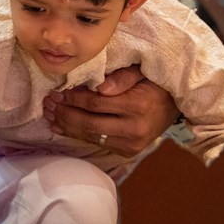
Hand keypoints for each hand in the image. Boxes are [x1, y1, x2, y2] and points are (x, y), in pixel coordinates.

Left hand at [43, 65, 177, 156]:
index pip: (96, 104)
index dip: (73, 99)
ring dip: (66, 126)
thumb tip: (99, 87)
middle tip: (48, 103)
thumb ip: (123, 77)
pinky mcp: (127, 152)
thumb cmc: (155, 84)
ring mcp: (131, 144)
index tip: (57, 91)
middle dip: (65, 113)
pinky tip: (60, 127)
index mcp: (137, 106)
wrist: (175, 107)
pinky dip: (77, 135)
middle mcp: (134, 129)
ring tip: (49, 114)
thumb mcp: (143, 72)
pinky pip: (97, 142)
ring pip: (91, 136)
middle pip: (90, 123)